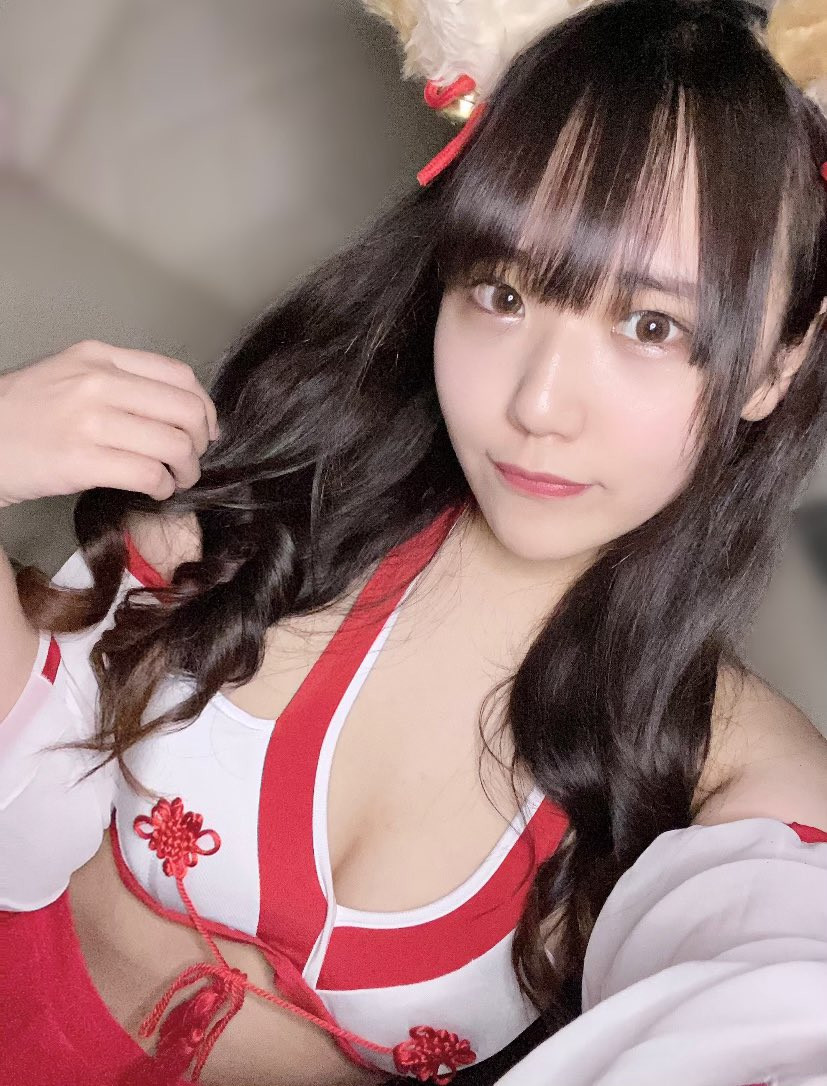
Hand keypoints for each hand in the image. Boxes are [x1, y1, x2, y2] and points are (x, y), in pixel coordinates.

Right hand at [0, 341, 218, 506]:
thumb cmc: (20, 415)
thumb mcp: (67, 376)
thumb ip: (117, 382)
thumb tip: (174, 409)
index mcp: (99, 357)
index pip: (178, 376)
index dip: (204, 407)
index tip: (205, 429)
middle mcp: (98, 382)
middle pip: (185, 410)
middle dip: (200, 442)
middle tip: (192, 460)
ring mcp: (89, 420)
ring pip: (173, 444)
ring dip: (186, 469)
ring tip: (177, 480)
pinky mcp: (81, 461)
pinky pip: (148, 474)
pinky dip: (163, 487)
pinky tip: (155, 490)